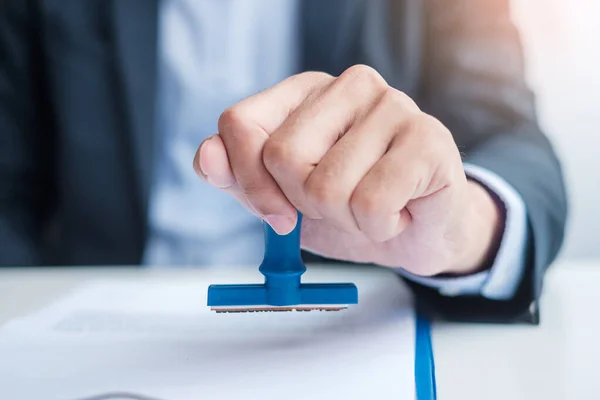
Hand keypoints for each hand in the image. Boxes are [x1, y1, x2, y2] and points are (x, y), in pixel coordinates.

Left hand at [193, 65, 502, 275]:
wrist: (420, 233)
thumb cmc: (354, 208)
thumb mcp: (288, 200)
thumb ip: (244, 179)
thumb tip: (207, 156)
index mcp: (307, 93)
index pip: (240, 123)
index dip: (248, 180)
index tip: (277, 215)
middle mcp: (350, 86)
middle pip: (282, 156)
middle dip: (306, 204)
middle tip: (342, 204)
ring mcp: (392, 105)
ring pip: (327, 187)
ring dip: (348, 220)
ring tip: (375, 207)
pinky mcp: (428, 138)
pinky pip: (371, 203)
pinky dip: (380, 228)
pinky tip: (400, 213)